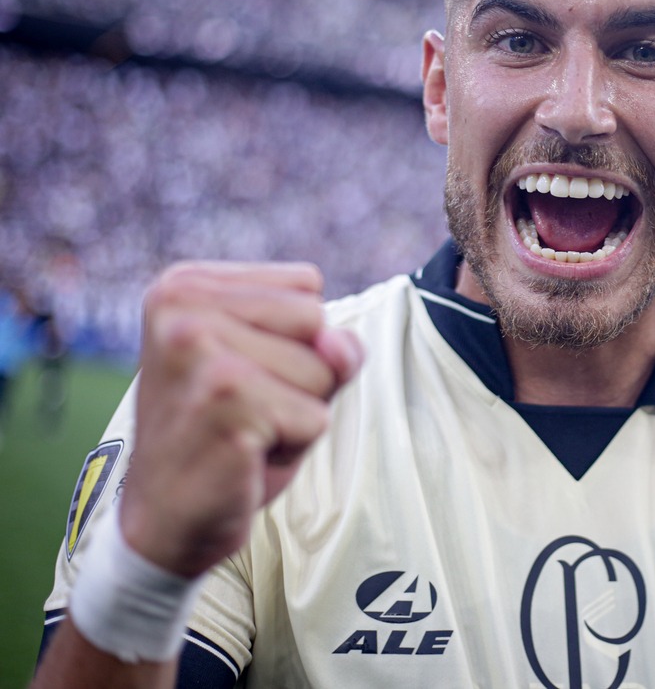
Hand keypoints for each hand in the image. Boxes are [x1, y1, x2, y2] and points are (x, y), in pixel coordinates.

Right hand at [119, 262, 362, 578]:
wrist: (166, 519)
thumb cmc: (226, 435)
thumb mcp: (285, 371)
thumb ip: (328, 343)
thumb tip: (339, 344)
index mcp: (187, 284)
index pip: (306, 286)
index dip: (295, 340)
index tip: (244, 375)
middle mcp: (183, 307)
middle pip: (318, 322)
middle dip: (302, 375)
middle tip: (246, 408)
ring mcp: (199, 352)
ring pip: (322, 371)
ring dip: (298, 413)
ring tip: (245, 430)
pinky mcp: (224, 402)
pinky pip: (315, 417)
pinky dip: (294, 446)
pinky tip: (244, 455)